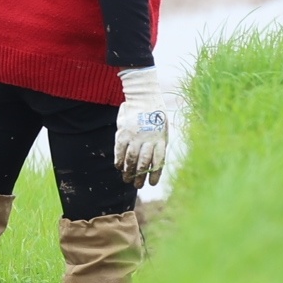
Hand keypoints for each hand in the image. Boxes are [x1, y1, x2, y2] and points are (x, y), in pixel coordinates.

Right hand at [114, 65, 171, 185]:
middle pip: (144, 163)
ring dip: (129, 172)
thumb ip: (159, 145)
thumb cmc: (156, 115)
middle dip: (140, 177)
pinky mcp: (124, 132)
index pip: (158, 162)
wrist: (144, 96)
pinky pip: (120, 150)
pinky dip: (119, 160)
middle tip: (137, 185)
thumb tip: (156, 163)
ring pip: (131, 159)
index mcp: (161, 140)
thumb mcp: (163, 130)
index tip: (151, 184)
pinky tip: (118, 167)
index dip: (155, 174)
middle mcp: (149, 139)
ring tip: (127, 180)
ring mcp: (136, 136)